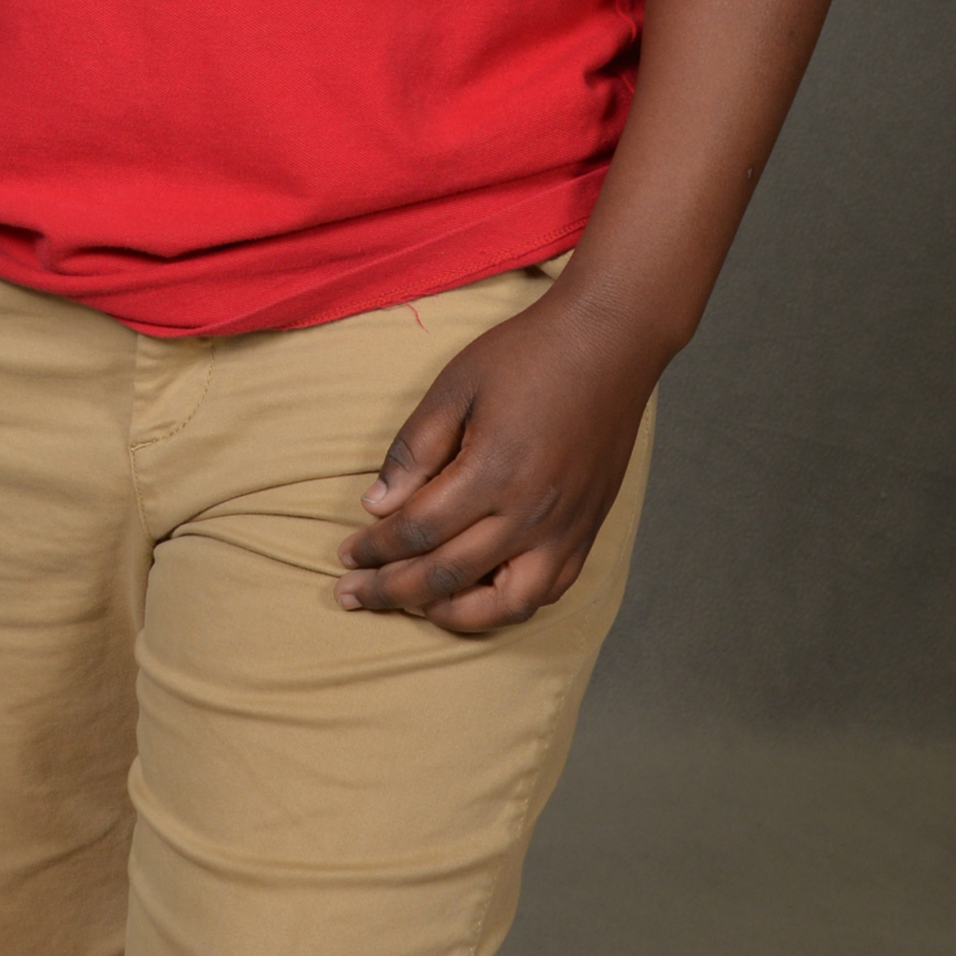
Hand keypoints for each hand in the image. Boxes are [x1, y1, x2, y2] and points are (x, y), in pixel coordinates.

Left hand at [334, 289, 654, 634]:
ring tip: (414, 607)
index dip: (375, 548)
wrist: (609, 342)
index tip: (346, 555)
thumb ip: (415, 449)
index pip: (417, 531)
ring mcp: (565, 528)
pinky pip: (547, 591)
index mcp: (492, 471)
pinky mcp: (587, 530)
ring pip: (503, 605)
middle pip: (447, 576)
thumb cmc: (528, 354)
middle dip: (390, 590)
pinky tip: (476, 594)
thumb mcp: (456, 385)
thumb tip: (376, 506)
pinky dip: (506, 604)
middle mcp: (531, 513)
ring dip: (451, 614)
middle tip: (352, 594)